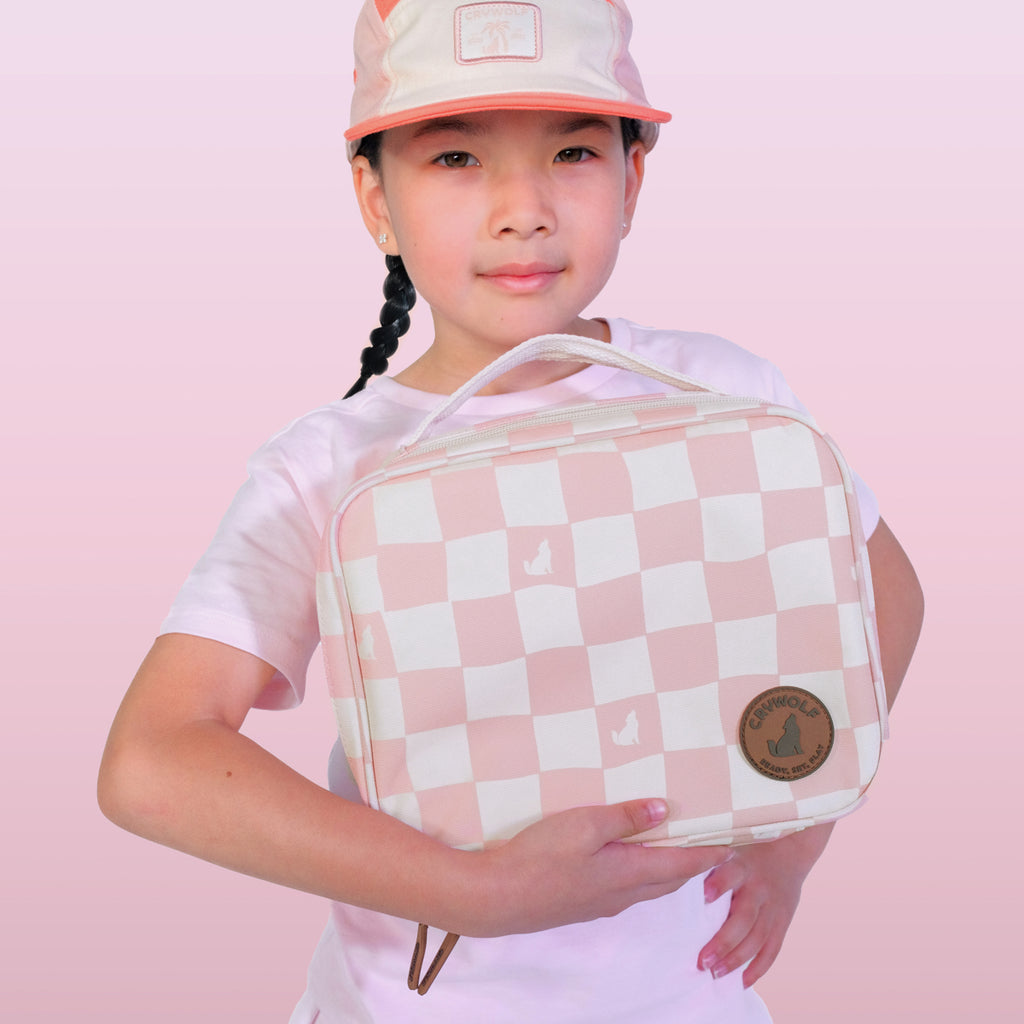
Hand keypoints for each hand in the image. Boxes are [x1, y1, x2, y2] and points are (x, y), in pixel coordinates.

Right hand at [467, 799, 731, 937]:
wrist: (499, 896)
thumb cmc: (542, 856)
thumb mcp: (585, 824)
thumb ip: (625, 817)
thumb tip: (663, 809)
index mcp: (630, 873)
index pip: (683, 865)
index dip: (708, 852)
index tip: (731, 840)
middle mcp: (622, 894)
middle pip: (669, 878)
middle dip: (692, 861)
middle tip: (706, 837)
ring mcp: (601, 903)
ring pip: (647, 885)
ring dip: (666, 867)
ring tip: (672, 842)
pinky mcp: (582, 903)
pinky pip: (625, 887)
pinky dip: (640, 871)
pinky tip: (626, 856)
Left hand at [697, 823, 833, 987]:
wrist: (791, 847)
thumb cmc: (747, 847)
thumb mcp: (729, 843)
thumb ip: (707, 856)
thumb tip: (672, 863)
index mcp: (742, 865)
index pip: (730, 874)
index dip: (719, 885)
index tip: (704, 897)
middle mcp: (759, 888)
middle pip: (743, 918)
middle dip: (723, 942)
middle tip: (702, 961)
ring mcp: (773, 908)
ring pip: (757, 939)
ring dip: (737, 959)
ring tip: (716, 974)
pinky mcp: (782, 921)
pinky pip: (772, 949)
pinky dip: (759, 968)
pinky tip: (743, 981)